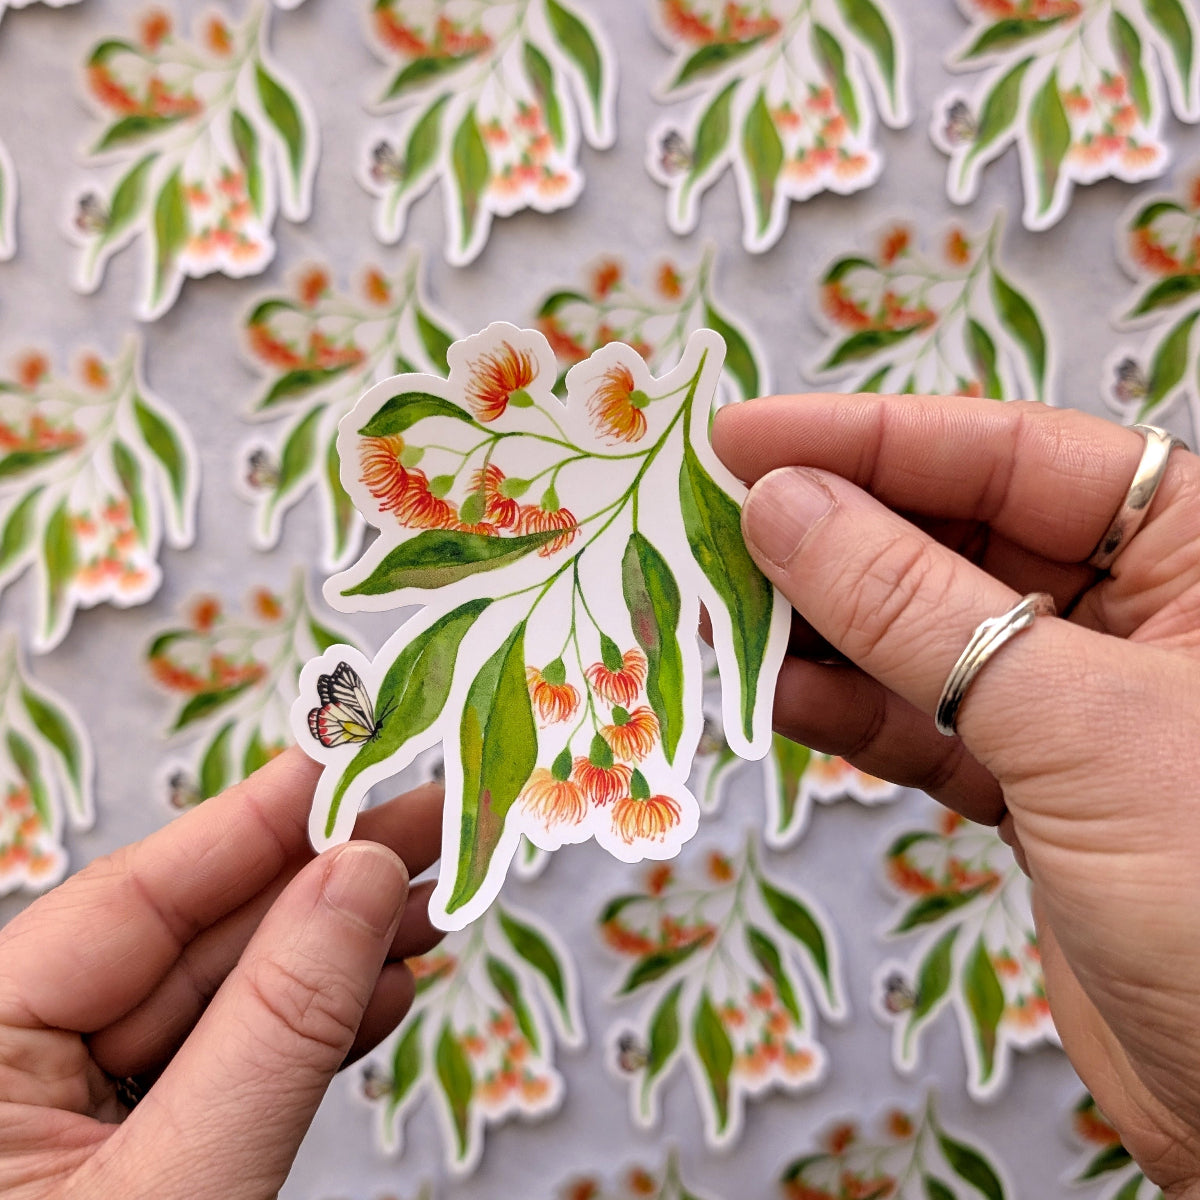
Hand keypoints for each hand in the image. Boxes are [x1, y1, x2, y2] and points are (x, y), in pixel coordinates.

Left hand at [0, 747, 442, 1198]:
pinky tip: (383, 987)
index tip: (342, 755)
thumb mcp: (182, 1180)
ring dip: (339, 956)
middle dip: (325, 884)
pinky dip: (315, 1033)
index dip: (253, 819)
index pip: (130, 899)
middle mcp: (17, 1067)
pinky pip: (230, 1069)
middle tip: (427, 819)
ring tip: (429, 904)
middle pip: (193, 939)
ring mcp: (73, 1118)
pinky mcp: (132, 1164)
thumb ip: (275, 1024)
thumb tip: (361, 872)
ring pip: (226, 1001)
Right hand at [713, 394, 1199, 1194]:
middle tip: (711, 527)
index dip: (866, 438)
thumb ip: (915, 608)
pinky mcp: (1036, 791)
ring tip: (722, 614)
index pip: (1007, 452)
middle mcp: (1138, 614)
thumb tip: (784, 507)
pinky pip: (923, 724)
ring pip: (922, 633)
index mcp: (1197, 552)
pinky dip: (849, 713)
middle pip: (953, 536)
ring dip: (821, 627)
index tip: (742, 439)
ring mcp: (1079, 705)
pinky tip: (781, 698)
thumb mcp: (1073, 723)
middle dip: (831, 533)